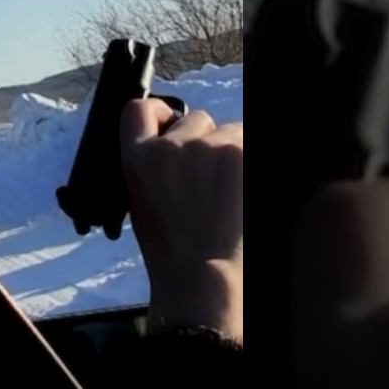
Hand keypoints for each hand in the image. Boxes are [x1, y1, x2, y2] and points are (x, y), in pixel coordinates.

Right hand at [120, 99, 242, 342]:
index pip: (138, 111)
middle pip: (195, 120)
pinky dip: (250, 165)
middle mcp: (171, 144)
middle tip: (211, 183)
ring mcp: (210, 145)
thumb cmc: (175, 253)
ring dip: (232, 154)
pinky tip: (244, 196)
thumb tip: (173, 143)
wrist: (207, 278)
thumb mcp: (142, 206)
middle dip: (204, 142)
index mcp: (138, 159)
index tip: (169, 123)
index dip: (158, 114)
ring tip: (231, 197)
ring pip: (230, 132)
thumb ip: (151, 167)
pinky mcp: (242, 151)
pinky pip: (250, 144)